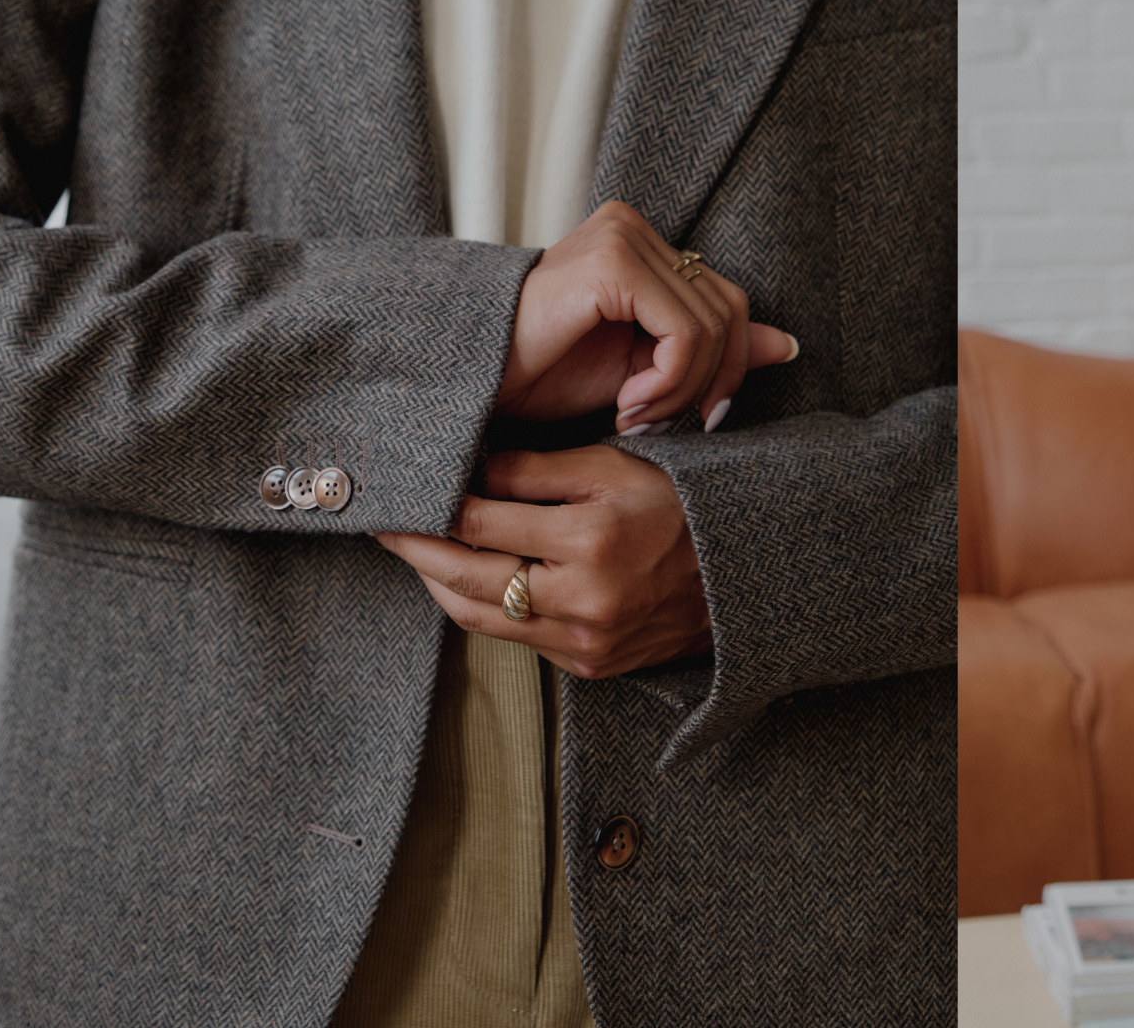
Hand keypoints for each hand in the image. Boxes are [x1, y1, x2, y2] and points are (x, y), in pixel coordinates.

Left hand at [375, 445, 710, 679]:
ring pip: (483, 620)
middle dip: (417, 554)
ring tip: (419, 556)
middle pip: (468, 581)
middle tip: (385, 530)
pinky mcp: (590, 666)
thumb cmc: (683, 506)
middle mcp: (585, 601)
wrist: (748, 574)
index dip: (432, 511)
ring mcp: (587, 643)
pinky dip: (490, 610)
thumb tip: (468, 474)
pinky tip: (476, 582)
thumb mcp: (617, 466)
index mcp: (592, 541)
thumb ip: (537, 470)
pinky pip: (520, 639)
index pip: (482, 524)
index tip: (401, 497)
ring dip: (442, 588)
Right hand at [496, 201, 794, 431]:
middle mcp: (630, 226)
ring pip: (711, 326)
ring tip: (635, 416)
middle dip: (709, 382)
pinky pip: (683, 332)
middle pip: (729, 309)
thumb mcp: (641, 368)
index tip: (695, 417)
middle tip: (662, 423)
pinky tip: (627, 404)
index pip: (725, 299)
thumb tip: (786, 344)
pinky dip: (668, 381)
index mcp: (638, 241)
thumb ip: (708, 350)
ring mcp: (620, 237)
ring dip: (681, 390)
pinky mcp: (611, 263)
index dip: (727, 366)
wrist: (466, 383)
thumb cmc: (537, 374)